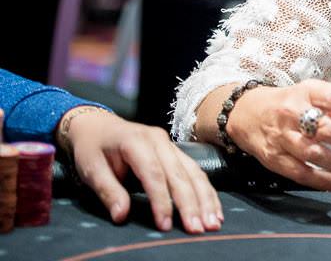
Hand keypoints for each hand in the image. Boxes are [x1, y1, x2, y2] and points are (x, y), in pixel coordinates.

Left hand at [59, 107, 221, 233]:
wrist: (99, 125)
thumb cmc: (93, 148)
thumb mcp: (91, 169)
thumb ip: (108, 191)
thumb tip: (121, 216)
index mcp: (137, 142)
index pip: (154, 174)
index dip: (161, 201)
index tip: (165, 225)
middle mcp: (160, 141)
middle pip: (180, 175)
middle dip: (191, 204)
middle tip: (198, 229)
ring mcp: (171, 145)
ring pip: (194, 173)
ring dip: (206, 199)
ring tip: (214, 222)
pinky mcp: (177, 153)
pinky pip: (196, 172)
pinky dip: (207, 192)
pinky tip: (214, 208)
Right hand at [226, 80, 330, 190]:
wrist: (247, 113)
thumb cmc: (291, 103)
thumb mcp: (316, 98)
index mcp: (307, 92)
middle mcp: (292, 113)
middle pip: (328, 130)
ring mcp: (282, 137)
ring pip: (316, 155)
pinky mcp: (274, 159)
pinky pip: (302, 173)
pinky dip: (325, 181)